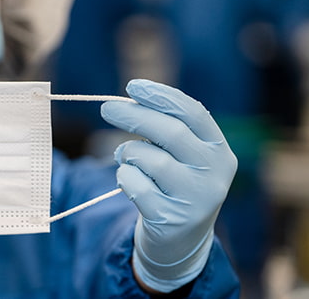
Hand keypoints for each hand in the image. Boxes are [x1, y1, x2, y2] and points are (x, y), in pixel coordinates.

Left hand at [100, 79, 236, 292]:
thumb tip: (128, 100)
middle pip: (171, 132)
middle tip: (106, 108)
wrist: (180, 239)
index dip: (161, 96)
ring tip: (125, 156)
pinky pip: (136, 185)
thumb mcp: (180, 154)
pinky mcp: (172, 219)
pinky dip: (124, 177)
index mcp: (219, 150)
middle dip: (134, 116)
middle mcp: (215, 174)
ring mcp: (196, 199)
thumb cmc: (174, 181)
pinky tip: (128, 180)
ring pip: (150, 159)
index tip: (133, 86)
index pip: (193, 113)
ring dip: (128, 152)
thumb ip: (164, 128)